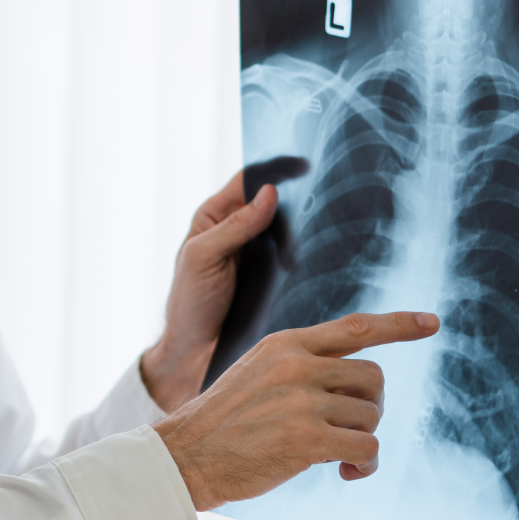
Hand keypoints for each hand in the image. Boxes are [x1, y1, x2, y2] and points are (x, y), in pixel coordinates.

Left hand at [140, 161, 304, 412]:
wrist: (193, 355)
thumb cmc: (188, 303)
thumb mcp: (202, 258)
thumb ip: (234, 226)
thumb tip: (270, 193)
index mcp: (217, 215)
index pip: (250, 179)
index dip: (276, 167)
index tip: (305, 163)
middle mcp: (241, 231)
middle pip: (277, 204)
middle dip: (300, 200)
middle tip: (326, 200)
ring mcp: (260, 257)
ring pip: (291, 233)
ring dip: (309, 233)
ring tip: (330, 233)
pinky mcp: (276, 281)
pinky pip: (298, 263)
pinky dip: (311, 261)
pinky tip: (327, 263)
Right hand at [153, 311, 438, 511]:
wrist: (186, 455)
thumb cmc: (224, 421)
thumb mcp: (257, 372)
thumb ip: (300, 365)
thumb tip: (355, 381)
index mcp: (285, 344)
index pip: (355, 327)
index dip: (399, 325)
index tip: (432, 322)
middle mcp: (297, 366)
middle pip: (372, 377)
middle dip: (368, 406)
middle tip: (346, 428)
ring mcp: (302, 401)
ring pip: (371, 416)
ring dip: (361, 439)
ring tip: (335, 455)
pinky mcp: (307, 439)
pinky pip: (366, 448)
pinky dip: (363, 465)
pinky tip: (343, 473)